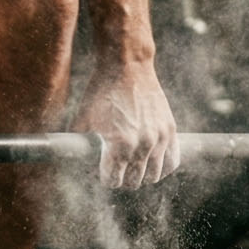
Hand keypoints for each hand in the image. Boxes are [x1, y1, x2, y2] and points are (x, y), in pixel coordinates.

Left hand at [76, 59, 178, 190]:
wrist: (126, 66)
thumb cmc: (101, 92)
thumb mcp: (83, 119)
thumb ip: (80, 146)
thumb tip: (76, 164)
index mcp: (118, 145)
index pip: (114, 181)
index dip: (106, 178)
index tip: (103, 171)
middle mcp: (141, 145)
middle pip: (134, 182)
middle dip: (123, 178)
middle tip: (117, 168)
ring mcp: (159, 138)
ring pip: (153, 176)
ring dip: (142, 175)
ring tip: (134, 167)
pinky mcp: (170, 130)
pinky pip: (172, 162)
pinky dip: (163, 167)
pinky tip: (153, 164)